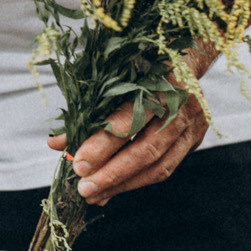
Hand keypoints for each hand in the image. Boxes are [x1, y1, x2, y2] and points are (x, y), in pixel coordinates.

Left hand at [48, 74, 210, 205]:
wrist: (184, 54)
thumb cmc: (138, 62)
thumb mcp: (110, 76)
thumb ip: (86, 109)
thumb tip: (57, 143)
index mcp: (159, 80)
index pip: (130, 118)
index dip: (103, 143)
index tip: (78, 162)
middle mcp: (181, 104)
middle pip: (146, 148)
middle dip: (112, 172)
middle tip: (84, 188)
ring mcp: (192, 124)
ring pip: (158, 165)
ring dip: (123, 184)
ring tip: (95, 196)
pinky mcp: (193, 139)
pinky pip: (166, 168)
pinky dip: (137, 181)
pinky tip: (112, 190)